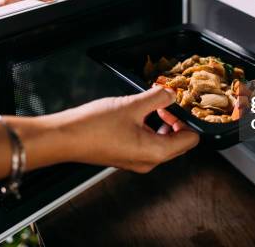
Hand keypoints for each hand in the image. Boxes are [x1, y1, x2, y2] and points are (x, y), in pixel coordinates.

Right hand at [47, 87, 199, 172]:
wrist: (64, 137)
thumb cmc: (94, 126)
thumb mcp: (132, 105)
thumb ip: (156, 97)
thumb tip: (170, 93)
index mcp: (156, 152)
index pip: (190, 140)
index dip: (189, 120)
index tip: (181, 104)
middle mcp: (148, 161)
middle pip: (178, 143)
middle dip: (176, 121)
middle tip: (166, 103)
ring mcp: (136, 161)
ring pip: (161, 143)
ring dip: (162, 124)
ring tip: (152, 106)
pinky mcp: (124, 156)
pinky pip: (146, 143)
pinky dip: (148, 128)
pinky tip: (137, 113)